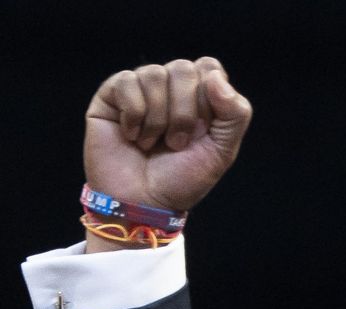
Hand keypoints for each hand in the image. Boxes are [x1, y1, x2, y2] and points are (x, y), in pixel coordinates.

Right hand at [83, 58, 251, 239]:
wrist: (144, 204)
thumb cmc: (181, 180)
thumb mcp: (222, 151)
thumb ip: (235, 114)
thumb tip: (216, 77)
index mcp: (197, 95)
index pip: (208, 67)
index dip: (207, 99)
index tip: (201, 131)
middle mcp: (168, 87)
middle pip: (182, 69)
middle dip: (183, 113)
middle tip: (175, 144)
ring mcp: (139, 88)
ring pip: (154, 73)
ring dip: (157, 119)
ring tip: (152, 144)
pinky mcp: (110, 95)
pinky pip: (126, 82)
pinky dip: (134, 115)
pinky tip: (132, 136)